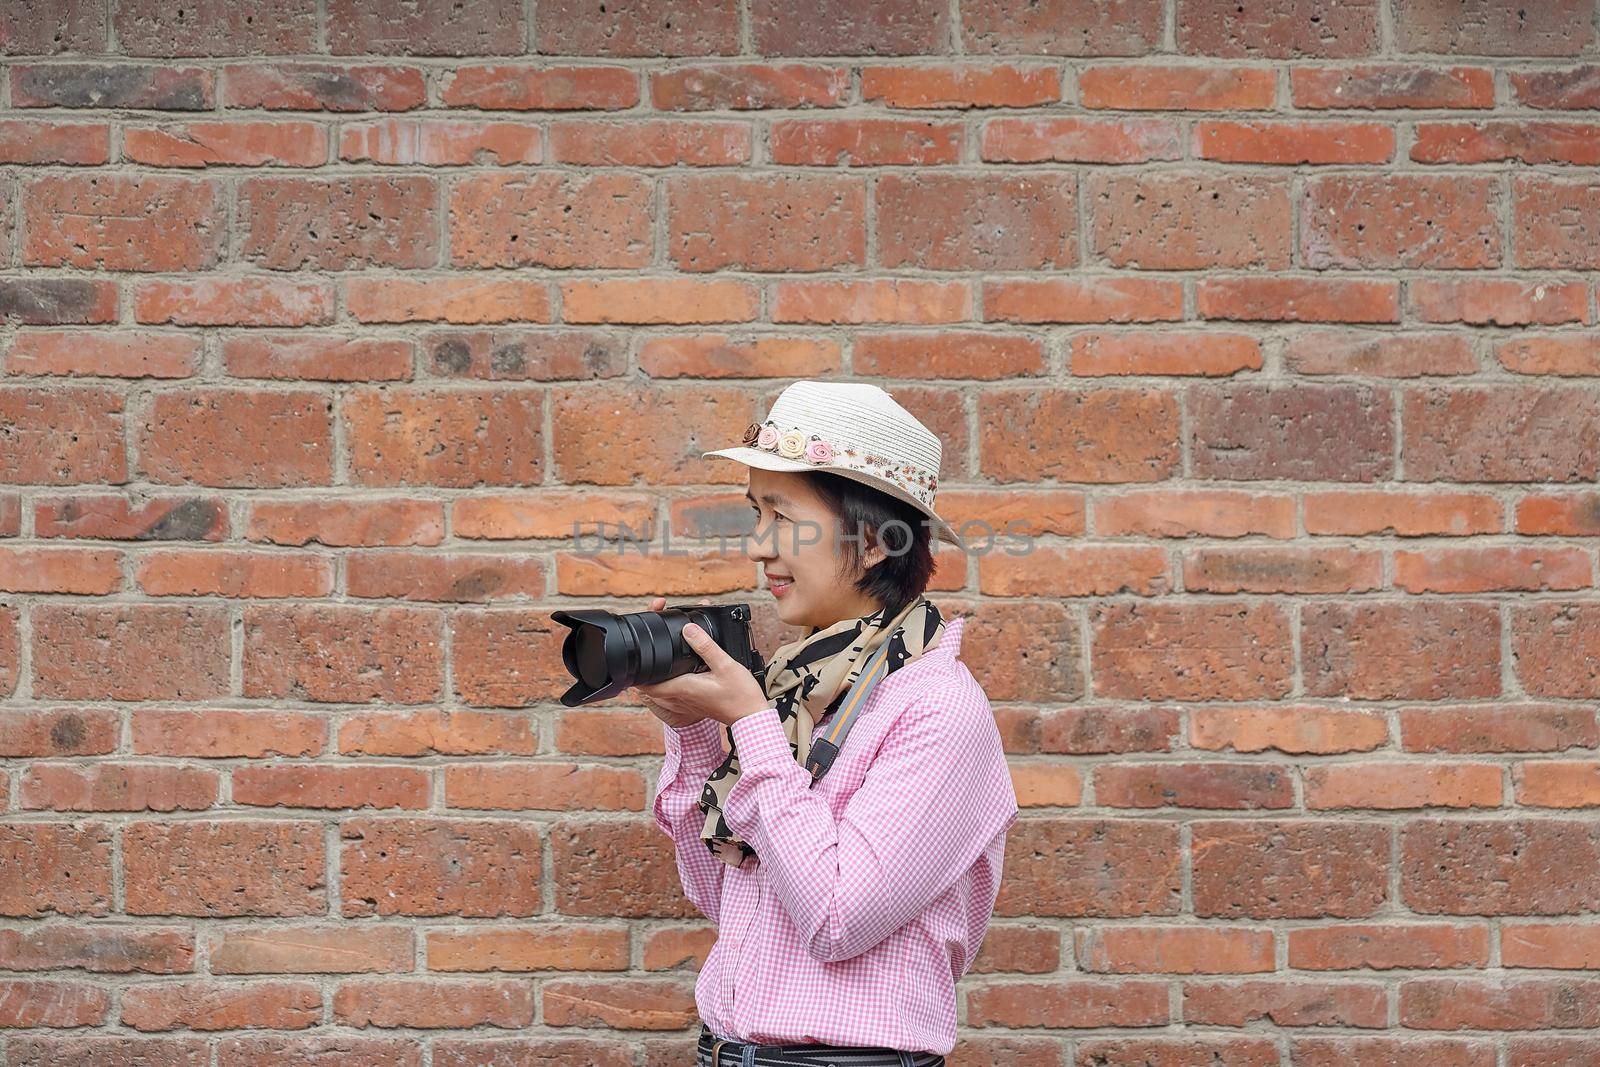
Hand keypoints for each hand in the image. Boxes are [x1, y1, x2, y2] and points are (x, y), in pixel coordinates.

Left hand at [632, 596, 768, 729]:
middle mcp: (680, 697)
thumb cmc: (740, 696)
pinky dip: (669, 680)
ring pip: (661, 690)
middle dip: (644, 670)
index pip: (646, 685)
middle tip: (647, 652)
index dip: (636, 672)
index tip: (638, 655)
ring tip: (658, 658)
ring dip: (656, 676)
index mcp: (683, 688)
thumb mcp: (726, 665)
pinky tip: (679, 669)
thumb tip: (688, 628)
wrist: (751, 716)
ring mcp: (686, 702)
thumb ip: (706, 646)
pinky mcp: (693, 702)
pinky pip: (673, 692)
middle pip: (650, 686)